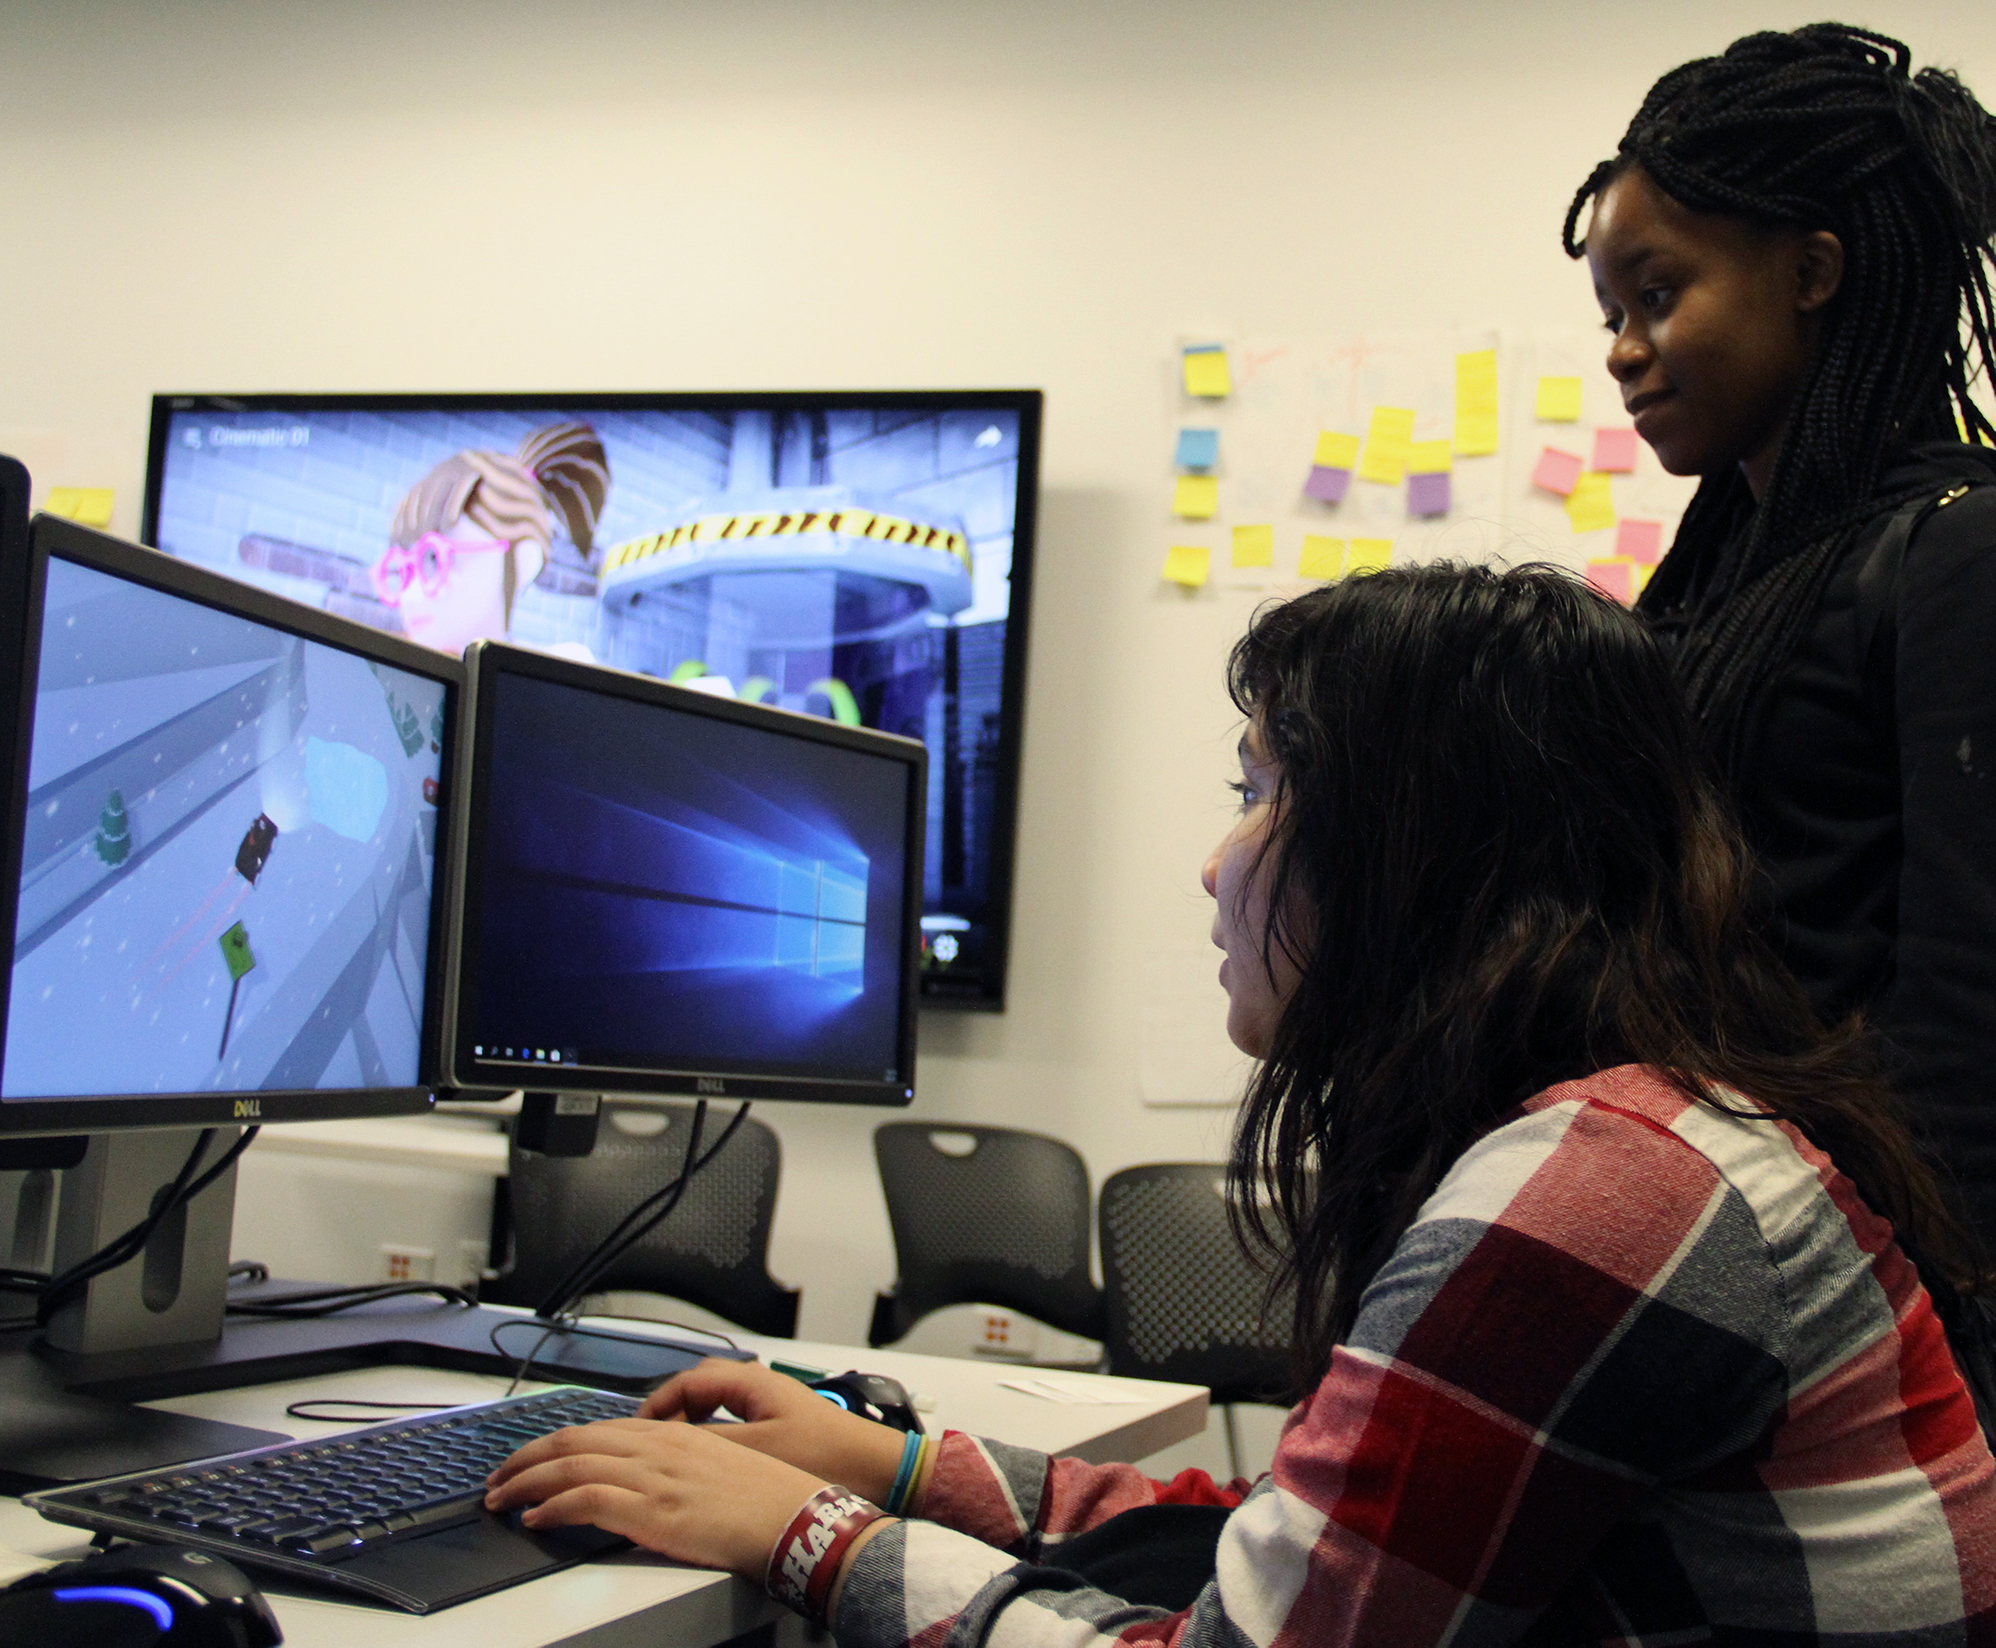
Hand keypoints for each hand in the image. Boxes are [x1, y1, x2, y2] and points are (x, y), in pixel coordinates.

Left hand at [483, 1415, 828, 1573]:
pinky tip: (535, 1519)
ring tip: (500, 1498)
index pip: (594, 1429)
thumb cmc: (765, 1497)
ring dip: (525, 1482)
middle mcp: (657, 1446)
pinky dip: (552, 1507)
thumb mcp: (716, 1464)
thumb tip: (642, 1482)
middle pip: (573, 1441)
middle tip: (498, 1478)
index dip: (552, 1443)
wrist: (794, 1516)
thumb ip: (677, 1464)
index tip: (528, 1459)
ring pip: (570, 1466)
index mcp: (671, 1434)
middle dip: (525, 1458)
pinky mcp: (651, 1510)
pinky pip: (585, 1500)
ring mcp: (652, 1476)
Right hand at [641, 1359, 907, 1502]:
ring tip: (674, 1450)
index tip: (637, 1430)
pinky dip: (714, 1431)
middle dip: (671, 1410)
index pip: (687, 1381)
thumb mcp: (757, 1452)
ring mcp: (772, 1403)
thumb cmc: (825, 1455)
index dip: (657, 1404)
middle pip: (700, 1387)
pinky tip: (711, 1458)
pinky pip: (735, 1418)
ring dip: (692, 1422)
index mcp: (751, 1383)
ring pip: (717, 1403)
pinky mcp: (783, 1422)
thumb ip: (710, 1445)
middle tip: (650, 1439)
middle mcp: (760, 1385)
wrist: (876, 1468)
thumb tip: (669, 1445)